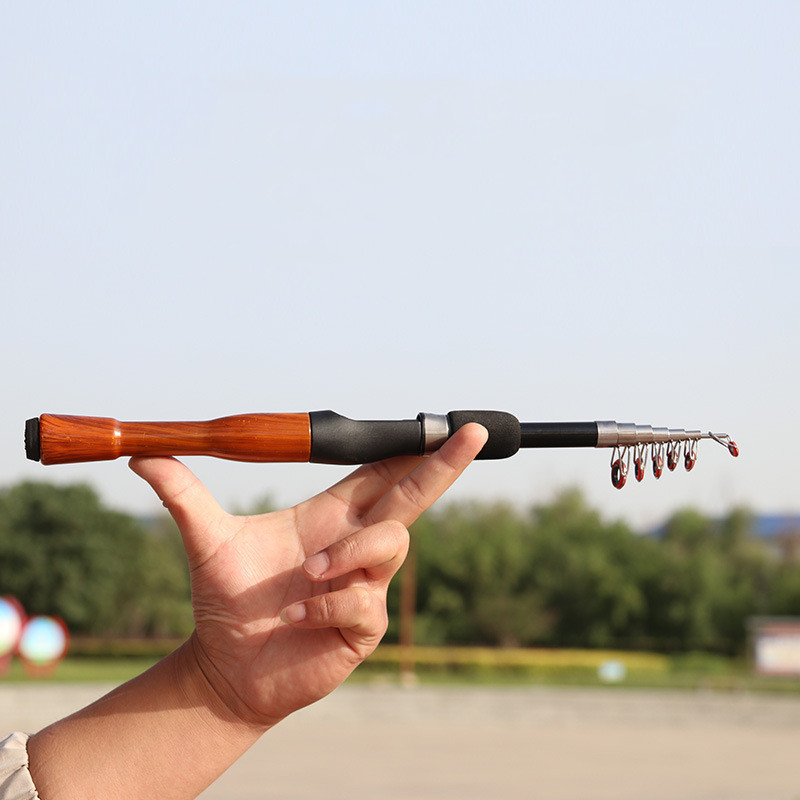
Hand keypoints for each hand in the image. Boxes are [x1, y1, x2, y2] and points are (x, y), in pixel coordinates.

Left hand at [129, 423, 486, 728]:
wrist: (226, 667)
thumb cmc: (227, 601)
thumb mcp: (206, 542)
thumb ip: (184, 496)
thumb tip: (142, 455)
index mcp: (329, 516)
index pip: (379, 472)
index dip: (410, 449)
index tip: (443, 424)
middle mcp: (354, 545)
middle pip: (412, 496)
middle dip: (443, 466)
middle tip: (472, 434)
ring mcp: (364, 585)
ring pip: (389, 545)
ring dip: (350, 554)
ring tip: (308, 575)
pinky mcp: (363, 626)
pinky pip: (363, 602)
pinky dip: (327, 605)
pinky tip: (295, 617)